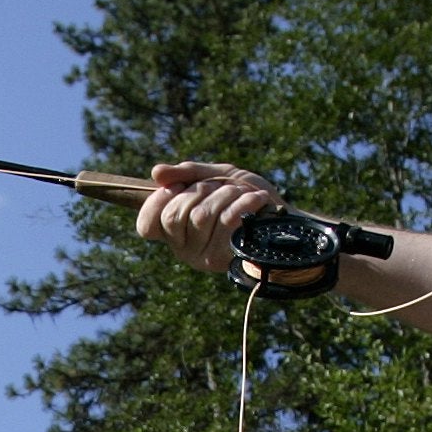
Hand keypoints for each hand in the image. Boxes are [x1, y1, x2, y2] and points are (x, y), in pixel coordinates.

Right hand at [133, 158, 281, 276]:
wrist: (284, 216)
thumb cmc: (246, 195)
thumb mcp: (216, 176)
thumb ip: (187, 173)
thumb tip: (156, 173)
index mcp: (176, 232)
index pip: (146, 226)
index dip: (156, 203)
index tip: (176, 188)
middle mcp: (185, 249)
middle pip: (174, 215)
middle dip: (200, 190)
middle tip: (221, 187)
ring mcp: (204, 257)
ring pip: (201, 216)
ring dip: (225, 194)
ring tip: (243, 192)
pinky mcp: (229, 258)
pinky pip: (226, 223)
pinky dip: (244, 202)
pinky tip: (257, 200)